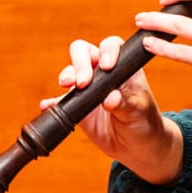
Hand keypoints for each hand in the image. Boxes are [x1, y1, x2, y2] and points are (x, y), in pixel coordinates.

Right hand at [50, 36, 183, 183]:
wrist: (135, 146)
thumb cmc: (144, 121)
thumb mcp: (138, 112)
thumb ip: (124, 103)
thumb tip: (110, 98)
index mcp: (123, 66)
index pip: (111, 46)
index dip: (107, 51)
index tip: (107, 67)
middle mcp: (102, 72)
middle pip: (84, 52)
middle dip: (80, 62)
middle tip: (83, 82)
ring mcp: (87, 87)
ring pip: (70, 72)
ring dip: (66, 75)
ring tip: (67, 86)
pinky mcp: (76, 106)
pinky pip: (60, 101)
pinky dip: (52, 102)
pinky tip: (47, 105)